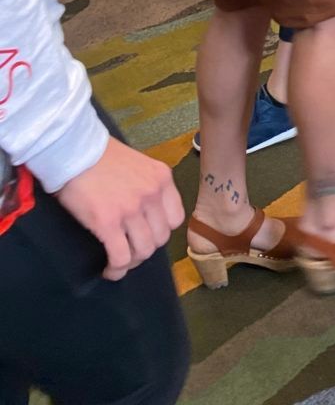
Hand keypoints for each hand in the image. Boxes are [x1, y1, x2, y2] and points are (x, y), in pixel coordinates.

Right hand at [56, 137, 183, 280]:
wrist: (74, 151)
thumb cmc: (101, 157)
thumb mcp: (138, 165)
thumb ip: (147, 186)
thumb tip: (146, 214)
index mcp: (161, 178)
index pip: (175, 218)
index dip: (161, 231)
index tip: (146, 234)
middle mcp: (152, 194)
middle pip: (160, 238)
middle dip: (145, 249)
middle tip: (129, 250)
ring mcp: (131, 209)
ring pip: (143, 251)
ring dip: (131, 262)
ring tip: (118, 262)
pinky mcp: (108, 222)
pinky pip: (121, 257)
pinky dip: (116, 269)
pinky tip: (108, 269)